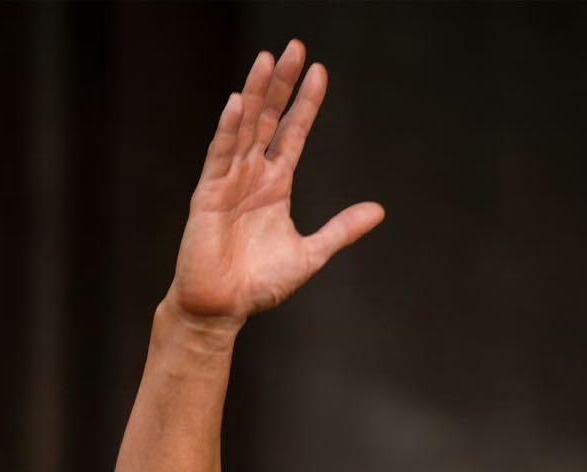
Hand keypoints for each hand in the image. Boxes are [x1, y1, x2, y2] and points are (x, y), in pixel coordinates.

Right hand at [169, 39, 384, 325]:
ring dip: (256, 93)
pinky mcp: (207, 195)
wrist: (222, 309)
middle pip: (268, 119)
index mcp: (275, 185)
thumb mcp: (310, 254)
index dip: (306, 103)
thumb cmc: (259, 285)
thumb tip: (378, 211)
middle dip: (281, 84)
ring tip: (267, 59)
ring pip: (244, 127)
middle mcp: (251, 175)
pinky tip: (238, 102)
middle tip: (295, 47)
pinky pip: (219, 155)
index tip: (320, 71)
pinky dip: (228, 129)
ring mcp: (228, 181)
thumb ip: (341, 230)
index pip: (292, 133)